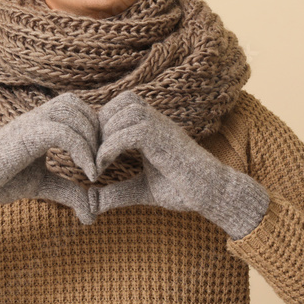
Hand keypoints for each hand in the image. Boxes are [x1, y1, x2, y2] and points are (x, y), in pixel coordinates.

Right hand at [0, 93, 99, 228]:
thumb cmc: (1, 182)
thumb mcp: (45, 186)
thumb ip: (69, 192)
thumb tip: (93, 214)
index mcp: (40, 122)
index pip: (74, 106)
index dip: (92, 127)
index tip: (98, 158)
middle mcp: (35, 117)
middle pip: (75, 104)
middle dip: (95, 130)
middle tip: (100, 162)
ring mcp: (28, 124)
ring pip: (71, 114)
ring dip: (91, 141)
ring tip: (94, 170)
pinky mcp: (24, 137)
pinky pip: (61, 133)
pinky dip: (81, 151)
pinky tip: (87, 175)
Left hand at [88, 90, 268, 238]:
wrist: (213, 194)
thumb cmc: (182, 190)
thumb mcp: (141, 191)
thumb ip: (117, 192)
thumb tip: (91, 202)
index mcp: (153, 127)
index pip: (123, 104)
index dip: (104, 122)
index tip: (94, 151)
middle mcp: (158, 121)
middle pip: (121, 102)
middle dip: (100, 126)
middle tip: (92, 155)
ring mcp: (163, 127)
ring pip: (123, 113)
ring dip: (104, 136)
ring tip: (98, 162)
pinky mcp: (166, 139)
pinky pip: (130, 133)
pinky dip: (110, 148)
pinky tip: (104, 167)